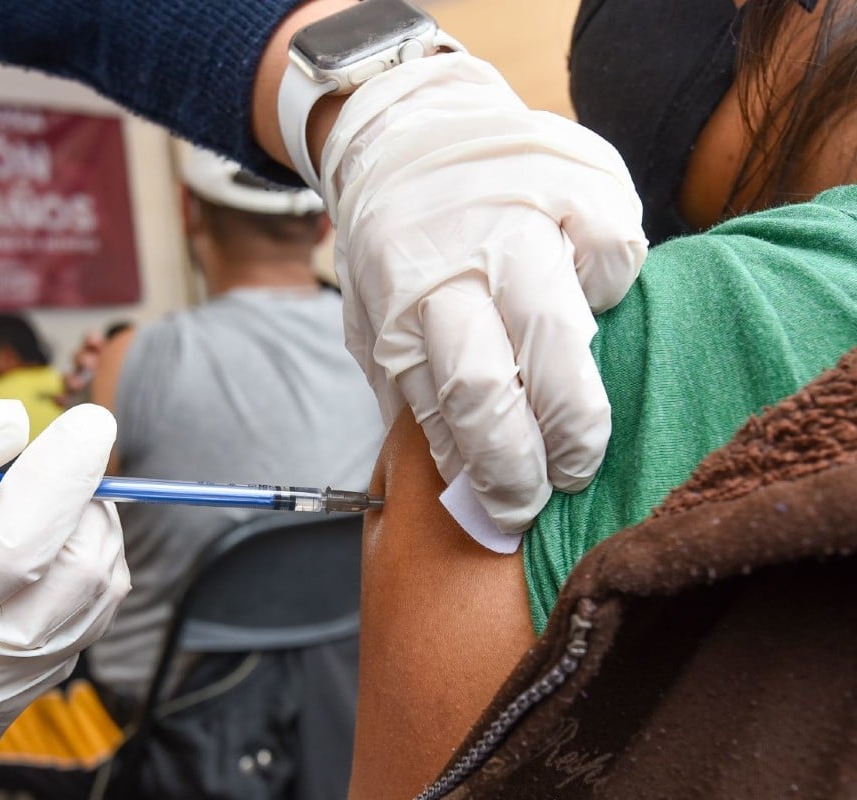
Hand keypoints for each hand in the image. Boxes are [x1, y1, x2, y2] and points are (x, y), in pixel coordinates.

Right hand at [0, 401, 128, 768]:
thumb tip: (10, 423)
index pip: (19, 545)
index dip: (63, 476)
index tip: (90, 422)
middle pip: (79, 574)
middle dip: (84, 501)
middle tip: (57, 462)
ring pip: (96, 601)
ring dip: (89, 535)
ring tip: (44, 504)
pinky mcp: (17, 704)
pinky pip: (81, 628)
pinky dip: (77, 577)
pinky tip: (37, 555)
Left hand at [319, 53, 646, 533]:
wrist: (405, 129)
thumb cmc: (392, 243)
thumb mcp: (369, 312)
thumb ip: (405, 382)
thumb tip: (455, 474)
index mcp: (398, 300)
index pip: (442, 408)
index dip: (481, 471)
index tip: (504, 509)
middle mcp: (454, 263)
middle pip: (494, 387)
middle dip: (530, 462)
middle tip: (554, 488)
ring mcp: (517, 219)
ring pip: (561, 335)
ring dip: (580, 413)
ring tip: (582, 442)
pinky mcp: (578, 182)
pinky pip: (615, 257)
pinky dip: (610, 290)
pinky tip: (590, 303)